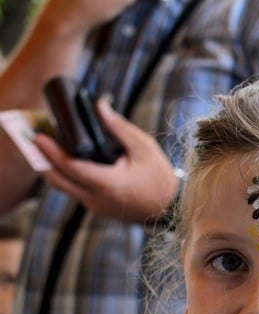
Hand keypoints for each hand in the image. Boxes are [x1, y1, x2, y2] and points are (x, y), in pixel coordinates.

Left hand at [34, 101, 178, 223]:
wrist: (169, 207)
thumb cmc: (159, 177)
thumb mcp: (143, 147)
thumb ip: (119, 127)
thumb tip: (99, 106)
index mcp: (109, 184)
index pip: (71, 168)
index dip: (52, 152)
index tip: (39, 136)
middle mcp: (97, 198)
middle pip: (59, 180)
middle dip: (43, 159)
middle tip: (34, 139)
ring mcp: (95, 206)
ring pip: (64, 187)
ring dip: (52, 167)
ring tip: (44, 146)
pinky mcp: (96, 207)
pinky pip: (73, 190)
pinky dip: (65, 174)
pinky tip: (63, 158)